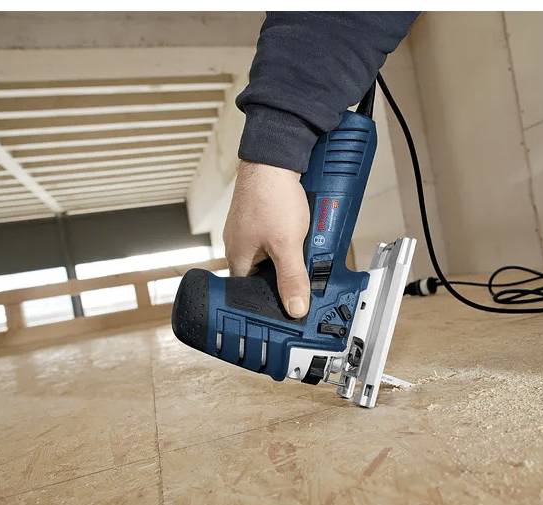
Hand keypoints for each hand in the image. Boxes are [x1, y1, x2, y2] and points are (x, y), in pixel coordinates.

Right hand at [223, 160, 309, 317]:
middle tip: (304, 281)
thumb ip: (292, 278)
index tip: (286, 309)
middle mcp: (239, 245)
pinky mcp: (262, 217)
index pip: (249, 294)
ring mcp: (250, 230)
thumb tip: (295, 308)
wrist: (273, 157)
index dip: (269, 302)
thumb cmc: (271, 196)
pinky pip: (276, 238)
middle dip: (284, 277)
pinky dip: (291, 240)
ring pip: (273, 256)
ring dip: (290, 257)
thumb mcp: (287, 244)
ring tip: (305, 255)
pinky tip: (304, 236)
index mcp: (237, 258)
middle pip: (263, 275)